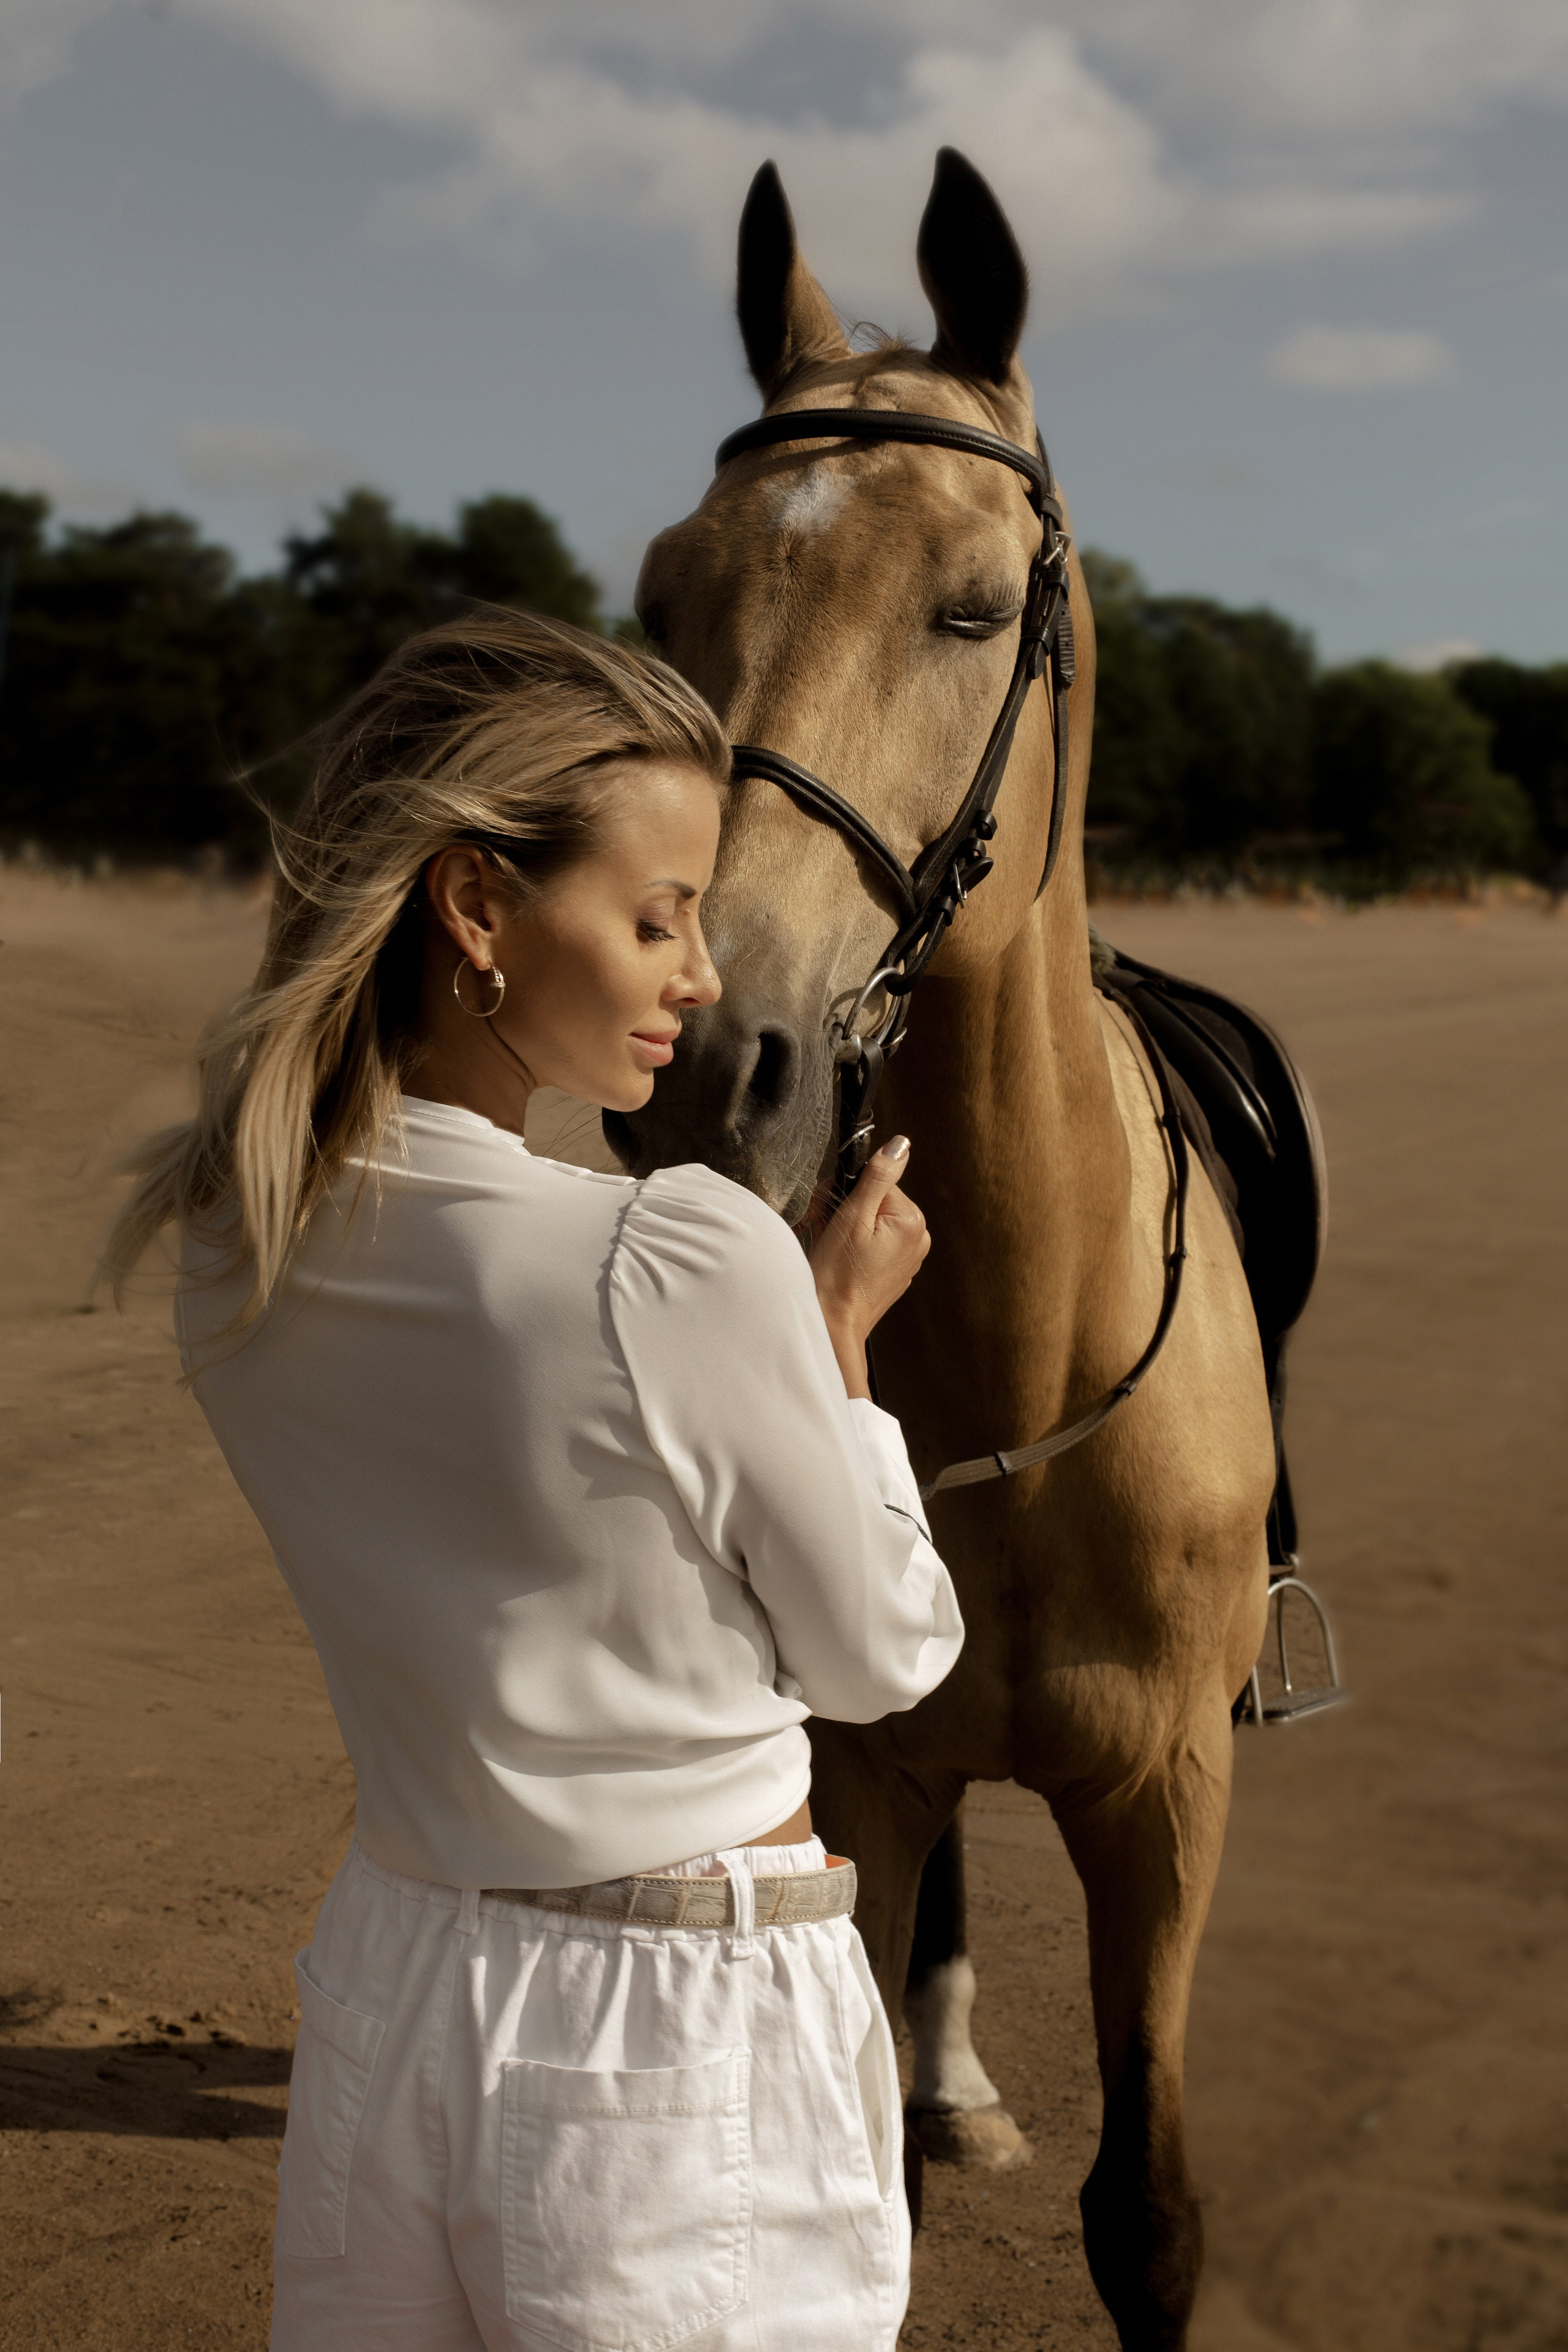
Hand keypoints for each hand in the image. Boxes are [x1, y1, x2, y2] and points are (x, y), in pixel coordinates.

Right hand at [810, 1138, 930, 1398]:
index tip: (828, 1206)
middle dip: (844, 1206)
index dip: (845, 1189)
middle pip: (875, 1199)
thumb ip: (878, 1176)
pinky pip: (872, 1242)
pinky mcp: (893, 1271)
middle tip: (824, 1224)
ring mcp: (907, 1257)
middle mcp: (917, 1239)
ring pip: (871, 1219)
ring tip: (829, 1242)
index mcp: (912, 1222)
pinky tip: (838, 1256)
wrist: (832, 1323)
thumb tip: (900, 1144)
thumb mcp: (853, 1217)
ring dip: (844, 1224)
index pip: (877, 1181)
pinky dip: (852, 1243)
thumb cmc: (837, 1275)